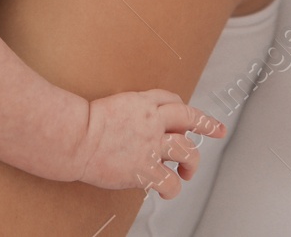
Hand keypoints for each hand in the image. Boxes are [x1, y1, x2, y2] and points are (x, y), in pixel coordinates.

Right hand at [74, 89, 224, 198]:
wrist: (74, 136)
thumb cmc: (80, 122)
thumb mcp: (108, 105)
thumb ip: (125, 114)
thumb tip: (129, 125)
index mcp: (141, 103)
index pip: (171, 100)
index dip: (182, 108)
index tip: (189, 114)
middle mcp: (151, 121)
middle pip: (189, 118)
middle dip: (206, 125)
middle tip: (216, 131)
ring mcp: (150, 145)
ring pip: (187, 150)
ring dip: (192, 162)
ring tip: (188, 171)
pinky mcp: (144, 169)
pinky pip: (170, 181)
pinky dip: (172, 188)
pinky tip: (166, 190)